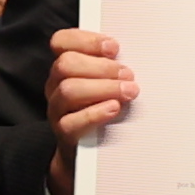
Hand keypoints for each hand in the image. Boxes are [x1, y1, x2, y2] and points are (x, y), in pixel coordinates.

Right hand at [40, 24, 135, 194]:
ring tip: (129, 92)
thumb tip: (138, 53)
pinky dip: (95, 113)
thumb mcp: (107, 83)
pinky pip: (72, 122)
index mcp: (66, 69)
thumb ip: (114, 66)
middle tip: (128, 74)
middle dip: (100, 67)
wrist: (92, 154)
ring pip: (67, 91)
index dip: (85, 40)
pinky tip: (114, 109)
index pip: (61, 42)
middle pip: (65, 65)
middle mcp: (56, 86)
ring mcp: (58, 110)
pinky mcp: (65, 134)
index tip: (113, 47)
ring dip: (103, 88)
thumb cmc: (105, 110)